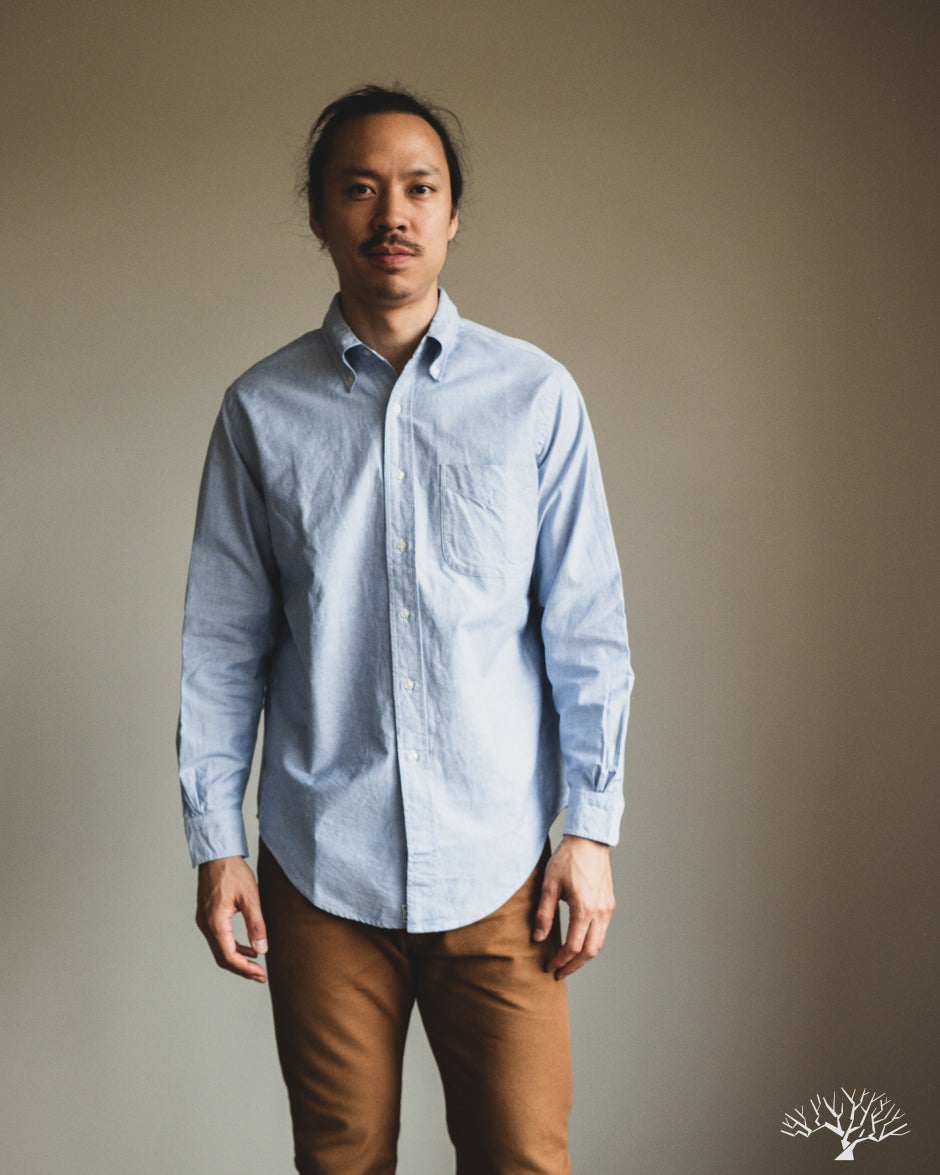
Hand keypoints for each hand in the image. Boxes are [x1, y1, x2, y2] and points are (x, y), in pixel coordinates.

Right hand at [196, 856, 267, 982]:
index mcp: (216, 922)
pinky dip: (233, 946)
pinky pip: (219, 939)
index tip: (261, 975)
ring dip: (237, 959)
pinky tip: (248, 947)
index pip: (229, 956)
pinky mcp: (207, 916)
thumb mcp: (251, 897)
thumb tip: (262, 949)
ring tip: (256, 966)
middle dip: (242, 969)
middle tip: (260, 976)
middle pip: (222, 957)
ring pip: (220, 949)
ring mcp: (204, 921)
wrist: (217, 855)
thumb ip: (257, 925)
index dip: (245, 969)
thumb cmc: (233, 872)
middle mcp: (206, 925)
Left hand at [533, 835, 614, 978]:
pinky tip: (579, 943)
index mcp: (585, 909)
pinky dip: (591, 943)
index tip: (549, 966)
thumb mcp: (549, 885)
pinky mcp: (609, 903)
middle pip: (590, 952)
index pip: (573, 947)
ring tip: (568, 962)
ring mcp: (607, 908)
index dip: (560, 960)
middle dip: (574, 966)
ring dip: (584, 957)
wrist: (588, 840)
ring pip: (599, 943)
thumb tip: (539, 938)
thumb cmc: (568, 859)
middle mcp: (600, 912)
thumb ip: (544, 913)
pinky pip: (602, 931)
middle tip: (559, 972)